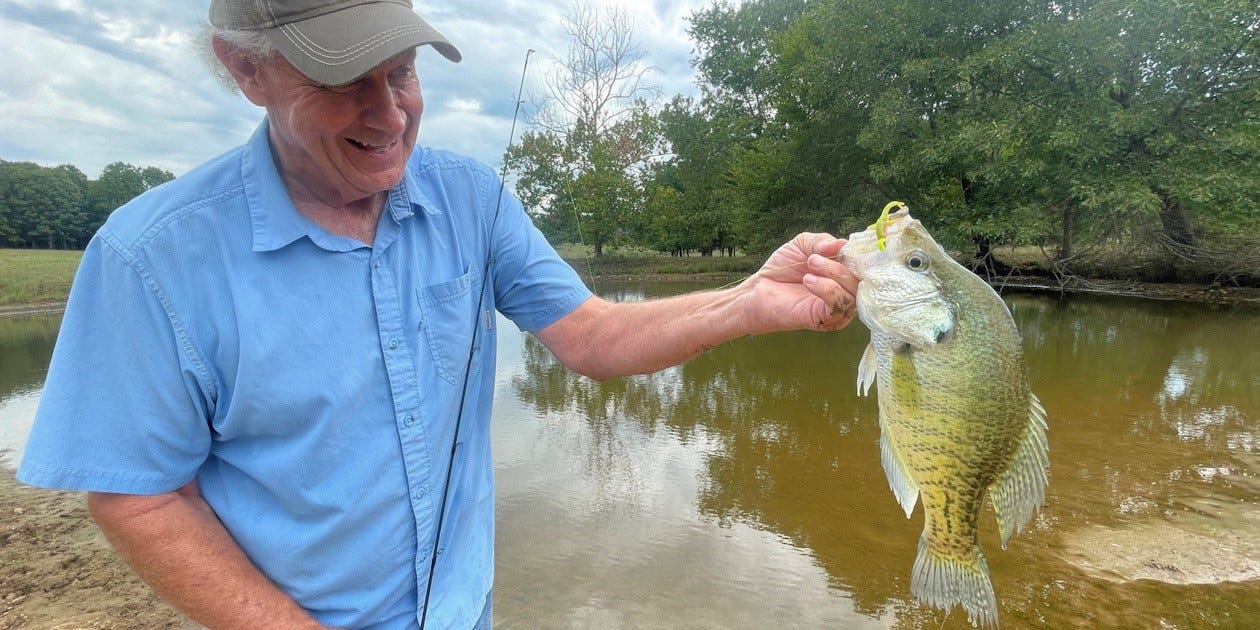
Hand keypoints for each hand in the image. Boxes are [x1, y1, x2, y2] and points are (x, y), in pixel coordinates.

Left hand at [739, 232, 859, 332]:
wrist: (759, 290)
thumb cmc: (783, 269)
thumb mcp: (803, 244)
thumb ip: (823, 241)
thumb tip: (843, 244)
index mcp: (845, 272)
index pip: (866, 264)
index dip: (860, 254)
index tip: (843, 247)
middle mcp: (847, 290)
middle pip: (862, 278)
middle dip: (840, 264)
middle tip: (814, 259)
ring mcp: (839, 307)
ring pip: (853, 292)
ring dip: (833, 274)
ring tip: (810, 267)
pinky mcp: (827, 320)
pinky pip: (840, 306)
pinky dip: (828, 289)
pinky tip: (809, 281)